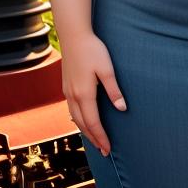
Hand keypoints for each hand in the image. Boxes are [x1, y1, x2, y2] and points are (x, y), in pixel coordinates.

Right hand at [60, 30, 126, 155]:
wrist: (73, 37)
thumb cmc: (93, 50)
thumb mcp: (107, 69)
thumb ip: (114, 90)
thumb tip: (122, 109)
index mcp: (84, 94)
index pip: (93, 123)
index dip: (101, 137)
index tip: (108, 149)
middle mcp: (73, 97)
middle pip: (83, 124)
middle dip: (93, 138)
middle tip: (104, 150)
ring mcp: (67, 92)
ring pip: (75, 118)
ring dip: (85, 130)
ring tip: (95, 139)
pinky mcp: (66, 87)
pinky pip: (72, 110)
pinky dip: (79, 120)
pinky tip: (84, 120)